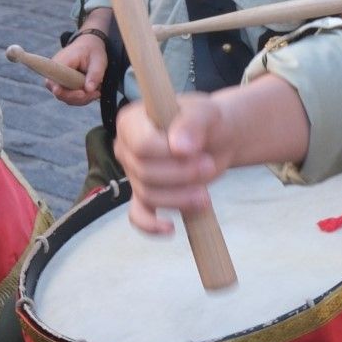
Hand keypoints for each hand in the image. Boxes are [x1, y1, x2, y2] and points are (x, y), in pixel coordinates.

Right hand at [52, 31, 107, 107]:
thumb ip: (95, 74)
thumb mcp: (98, 60)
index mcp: (61, 63)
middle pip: (59, 93)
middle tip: (96, 93)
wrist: (89, 46)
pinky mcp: (63, 86)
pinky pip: (70, 97)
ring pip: (65, 98)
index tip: (76, 93)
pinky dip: (82, 99)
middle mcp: (55, 73)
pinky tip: (92, 92)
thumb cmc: (92, 51)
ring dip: (82, 99)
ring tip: (97, 91)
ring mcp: (58, 81)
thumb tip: (88, 90)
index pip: (53, 80)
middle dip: (78, 97)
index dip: (61, 90)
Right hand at [113, 95, 232, 235]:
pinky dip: (150, 225)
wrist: (216, 138)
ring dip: (179, 198)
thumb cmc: (206, 121)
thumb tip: (181, 147)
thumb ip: (192, 123)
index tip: (198, 151)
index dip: (169, 154)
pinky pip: (138, 215)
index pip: (141, 145)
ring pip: (148, 195)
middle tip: (210, 166)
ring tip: (206, 194)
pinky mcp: (144, 195)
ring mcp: (133, 174)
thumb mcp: (204, 112)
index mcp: (131, 122)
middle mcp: (125, 149)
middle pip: (145, 172)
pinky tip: (169, 229)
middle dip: (181, 175)